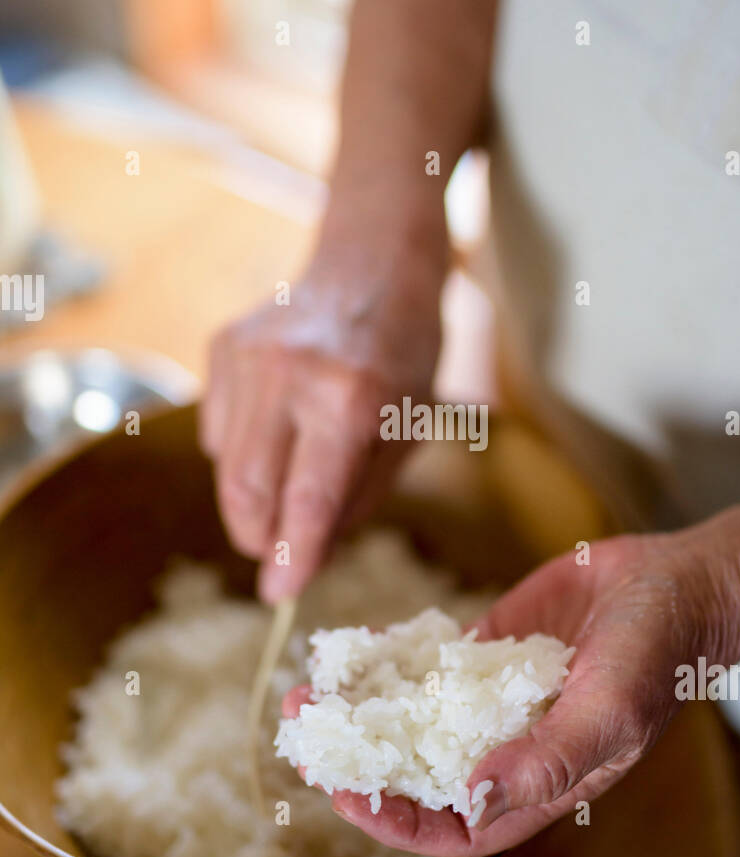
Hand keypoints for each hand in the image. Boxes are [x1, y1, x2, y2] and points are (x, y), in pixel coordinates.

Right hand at [199, 181, 447, 600]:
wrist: (373, 261)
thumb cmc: (403, 354)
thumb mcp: (406, 430)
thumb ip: (358, 498)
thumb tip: (305, 558)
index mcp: (352, 399)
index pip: (310, 497)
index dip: (292, 553)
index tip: (279, 595)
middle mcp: (292, 376)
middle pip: (249, 490)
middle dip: (260, 538)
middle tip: (278, 556)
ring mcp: (248, 357)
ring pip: (224, 466)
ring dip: (250, 500)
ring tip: (288, 484)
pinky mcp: (222, 347)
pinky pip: (217, 429)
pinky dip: (241, 450)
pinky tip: (279, 425)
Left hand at [283, 505, 739, 856]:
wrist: (679, 578)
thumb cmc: (660, 652)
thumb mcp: (613, 707)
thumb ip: (550, 757)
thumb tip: (474, 801)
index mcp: (539, 783)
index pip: (455, 827)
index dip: (397, 822)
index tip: (346, 795)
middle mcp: (508, 748)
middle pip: (418, 776)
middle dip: (357, 764)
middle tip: (302, 733)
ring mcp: (492, 699)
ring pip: (411, 721)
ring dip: (358, 712)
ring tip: (307, 690)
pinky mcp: (486, 652)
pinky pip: (425, 666)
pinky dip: (385, 662)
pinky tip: (348, 651)